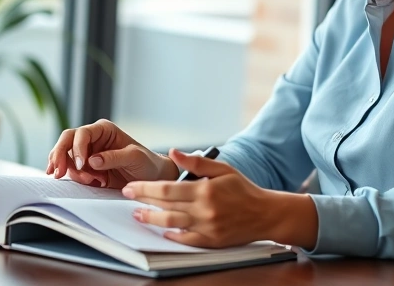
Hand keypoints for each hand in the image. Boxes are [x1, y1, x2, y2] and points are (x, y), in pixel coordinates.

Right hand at [46, 119, 178, 188]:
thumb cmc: (146, 163)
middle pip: (66, 141)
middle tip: (57, 173)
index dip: (77, 149)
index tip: (83, 166)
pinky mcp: (86, 168)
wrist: (151, 179)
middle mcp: (92, 139)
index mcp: (103, 130)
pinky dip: (76, 178)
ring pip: (66, 158)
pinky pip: (72, 171)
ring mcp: (87, 153)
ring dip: (72, 171)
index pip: (81, 134)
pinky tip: (90, 183)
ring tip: (91, 181)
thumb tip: (91, 160)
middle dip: (59, 156)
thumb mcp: (134, 157)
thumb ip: (113, 157)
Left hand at [122, 149, 317, 248]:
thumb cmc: (243, 189)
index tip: (130, 187)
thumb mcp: (223, 169)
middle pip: (165, 206)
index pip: (166, 190)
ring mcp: (207, 228)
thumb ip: (196, 162)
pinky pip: (186, 240)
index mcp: (205, 190)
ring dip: (151, 219)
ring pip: (171, 224)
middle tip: (127, 197)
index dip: (144, 189)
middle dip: (142, 202)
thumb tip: (174, 152)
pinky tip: (162, 230)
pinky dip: (172, 235)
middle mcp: (204, 210)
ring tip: (138, 215)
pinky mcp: (211, 241)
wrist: (266, 214)